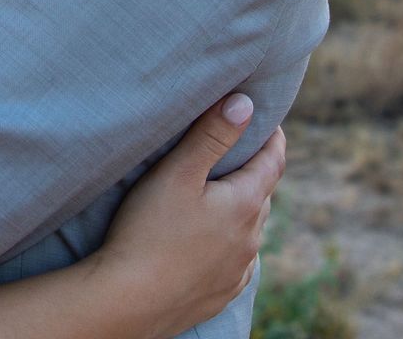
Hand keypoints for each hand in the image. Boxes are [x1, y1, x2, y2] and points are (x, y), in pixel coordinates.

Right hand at [83, 95, 284, 338]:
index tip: (266, 117)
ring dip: (241, 208)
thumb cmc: (148, 230)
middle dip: (252, 170)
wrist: (129, 300)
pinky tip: (213, 242)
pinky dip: (230, 243)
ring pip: (250, 229)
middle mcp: (251, 239)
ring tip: (218, 194)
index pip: (274, 160)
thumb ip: (212, 135)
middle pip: (262, 193)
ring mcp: (238, 270)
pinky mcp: (221, 293)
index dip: (272, 134)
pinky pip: (237, 261)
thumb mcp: (178, 172)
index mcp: (246, 204)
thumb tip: (246, 102)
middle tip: (234, 150)